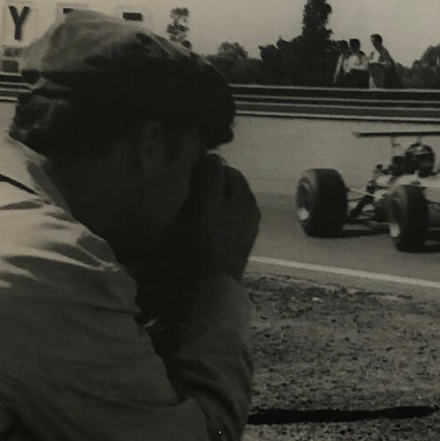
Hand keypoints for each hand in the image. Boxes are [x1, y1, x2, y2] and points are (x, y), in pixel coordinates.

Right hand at [132, 158, 258, 327]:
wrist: (216, 285)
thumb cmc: (210, 243)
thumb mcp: (208, 207)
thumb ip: (212, 180)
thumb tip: (214, 156)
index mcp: (247, 200)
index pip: (230, 172)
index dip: (210, 169)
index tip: (191, 173)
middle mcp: (252, 212)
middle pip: (230, 189)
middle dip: (211, 185)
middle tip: (187, 189)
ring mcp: (247, 229)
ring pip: (227, 205)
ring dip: (210, 201)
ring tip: (189, 206)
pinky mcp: (238, 243)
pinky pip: (225, 221)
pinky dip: (213, 217)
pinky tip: (197, 224)